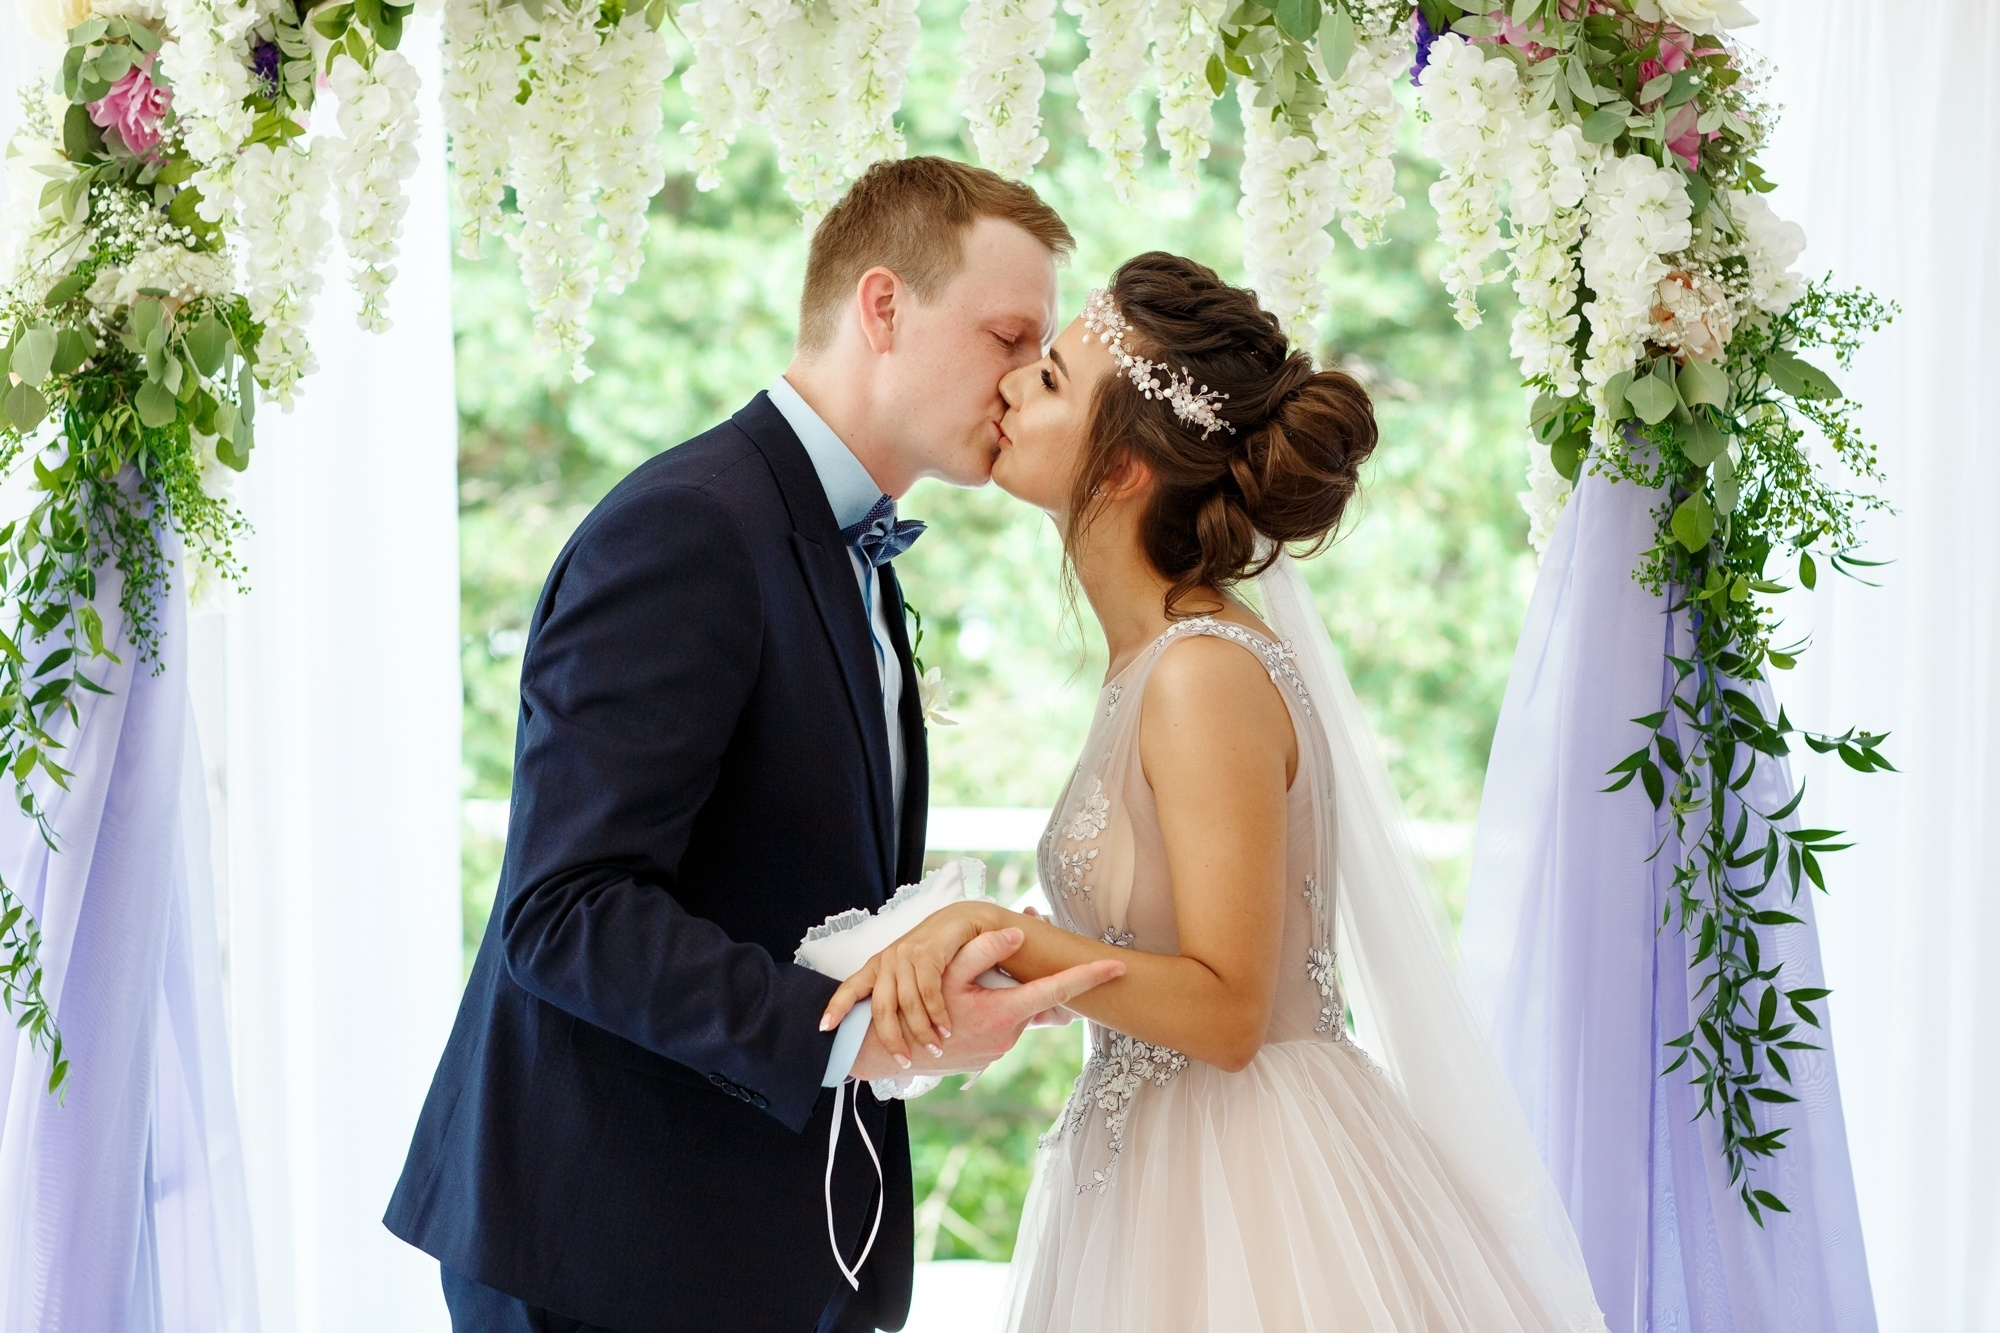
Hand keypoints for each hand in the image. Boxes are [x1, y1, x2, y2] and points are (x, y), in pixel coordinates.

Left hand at [821, 900, 998, 1063]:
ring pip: (908, 1004)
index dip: (836, 1008)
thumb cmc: (934, 951)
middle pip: (881, 1008)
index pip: (850, 988)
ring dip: (922, 1031)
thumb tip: (890, 1030)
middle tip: (904, 1061)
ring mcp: (906, 955)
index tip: (824, 1028)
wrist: (960, 921)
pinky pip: (929, 992)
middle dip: (892, 1039)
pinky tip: (946, 1029)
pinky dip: (938, 1015)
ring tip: (934, 1048)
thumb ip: (896, 992)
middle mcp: (887, 960)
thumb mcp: (908, 970)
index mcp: (876, 966)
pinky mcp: (927, 953)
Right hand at [846, 927, 1121, 1081]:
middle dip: (1030, 977)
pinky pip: (998, 1026)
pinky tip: (963, 1007)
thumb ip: (982, 950)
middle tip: (1023, 952)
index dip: (1089, 977)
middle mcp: (1008, 1035)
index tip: (1118, 966)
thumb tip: (1017, 933)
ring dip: (1001, 995)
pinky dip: (989, 1011)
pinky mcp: (986, 1058)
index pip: (1057, 991)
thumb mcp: (945, 973)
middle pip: (1032, 997)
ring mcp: (998, 1050)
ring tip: (971, 987)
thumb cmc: (915, 1011)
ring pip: (1013, 1011)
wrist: (889, 1053)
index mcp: (1004, 1012)